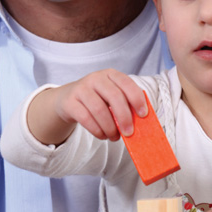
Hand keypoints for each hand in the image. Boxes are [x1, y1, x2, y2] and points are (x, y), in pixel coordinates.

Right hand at [31, 70, 147, 145]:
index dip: (137, 99)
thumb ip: (124, 104)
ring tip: (114, 137)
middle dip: (124, 117)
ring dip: (110, 128)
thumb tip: (139, 123)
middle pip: (114, 96)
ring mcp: (81, 88)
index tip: (143, 115)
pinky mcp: (70, 102)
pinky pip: (86, 118)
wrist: (68, 99)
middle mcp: (95, 78)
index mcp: (110, 74)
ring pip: (99, 110)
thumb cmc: (96, 99)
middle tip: (129, 133)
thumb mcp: (110, 96)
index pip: (126, 83)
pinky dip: (97, 130)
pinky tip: (102, 135)